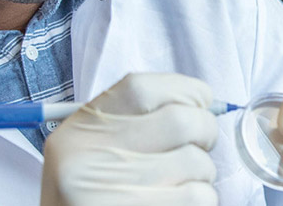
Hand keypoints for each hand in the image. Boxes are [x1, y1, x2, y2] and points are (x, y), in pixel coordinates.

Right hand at [40, 73, 219, 205]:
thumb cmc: (96, 200)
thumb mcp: (94, 156)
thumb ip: (137, 125)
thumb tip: (205, 105)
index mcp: (77, 134)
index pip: (143, 87)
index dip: (184, 92)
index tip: (198, 105)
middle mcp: (86, 160)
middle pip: (181, 122)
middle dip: (205, 136)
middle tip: (197, 151)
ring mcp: (109, 195)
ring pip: (199, 164)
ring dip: (202, 177)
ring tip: (178, 188)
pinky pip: (198, 198)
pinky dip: (198, 201)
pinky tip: (174, 205)